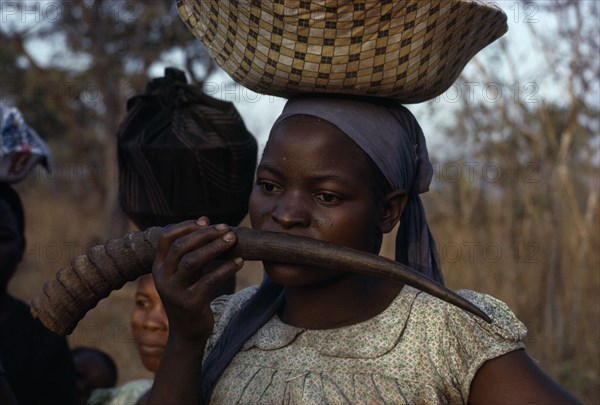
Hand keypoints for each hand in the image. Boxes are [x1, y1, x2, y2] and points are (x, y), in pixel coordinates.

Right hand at [152, 216, 243, 343]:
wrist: (187, 334)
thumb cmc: (189, 296)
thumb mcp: (184, 274)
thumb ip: (191, 250)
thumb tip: (205, 220)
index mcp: (158, 268)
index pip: (165, 238)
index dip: (185, 226)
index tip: (205, 221)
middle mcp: (162, 279)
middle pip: (181, 247)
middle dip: (205, 234)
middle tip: (226, 228)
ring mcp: (175, 292)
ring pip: (193, 261)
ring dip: (215, 247)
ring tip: (233, 239)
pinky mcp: (191, 304)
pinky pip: (210, 280)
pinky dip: (226, 268)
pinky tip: (239, 261)